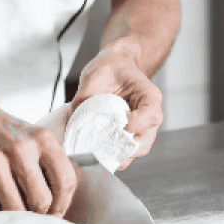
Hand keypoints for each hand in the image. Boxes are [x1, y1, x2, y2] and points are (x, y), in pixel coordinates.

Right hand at [0, 103, 76, 216]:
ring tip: (16, 205)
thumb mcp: (36, 140)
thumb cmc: (7, 136)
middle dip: (40, 213)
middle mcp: (18, 149)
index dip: (64, 203)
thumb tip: (60, 207)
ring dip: (19, 216)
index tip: (57, 210)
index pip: (65, 180)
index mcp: (41, 138)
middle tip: (35, 212)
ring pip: (17, 210)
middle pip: (41, 201)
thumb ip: (53, 167)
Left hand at [72, 42, 164, 168]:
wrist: (115, 68)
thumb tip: (72, 121)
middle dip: (122, 146)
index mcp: (149, 96)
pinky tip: (96, 151)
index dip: (135, 123)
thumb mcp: (96, 75)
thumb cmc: (110, 68)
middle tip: (101, 143)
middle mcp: (150, 115)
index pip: (151, 115)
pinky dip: (112, 155)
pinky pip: (126, 153)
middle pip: (145, 141)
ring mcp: (142, 128)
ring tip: (96, 150)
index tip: (117, 121)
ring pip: (136, 151)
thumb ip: (85, 96)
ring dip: (116, 154)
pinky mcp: (131, 136)